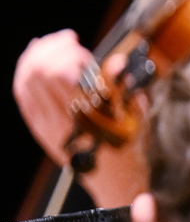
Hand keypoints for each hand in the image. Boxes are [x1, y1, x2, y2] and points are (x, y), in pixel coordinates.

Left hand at [12, 30, 149, 206]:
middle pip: (38, 72)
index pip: (59, 75)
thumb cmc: (129, 149)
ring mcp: (43, 124)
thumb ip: (124, 89)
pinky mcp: (38, 126)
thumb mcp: (135, 118)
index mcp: (82, 119)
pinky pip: (22, 94)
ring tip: (55, 44)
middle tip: (71, 40)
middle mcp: (56, 121)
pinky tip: (36, 57)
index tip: (86, 51)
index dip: (69, 54)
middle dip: (53, 48)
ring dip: (39, 55)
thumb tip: (115, 61)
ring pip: (25, 79)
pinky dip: (26, 71)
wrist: (114, 181)